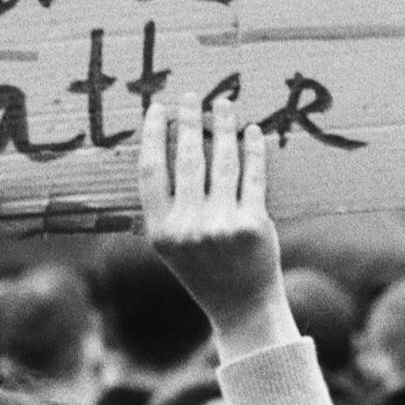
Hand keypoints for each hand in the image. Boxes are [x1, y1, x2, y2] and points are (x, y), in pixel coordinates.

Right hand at [138, 93, 296, 360]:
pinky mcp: (253, 224)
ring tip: (224, 105)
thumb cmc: (205, 271)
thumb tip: (169, 147)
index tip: (158, 109)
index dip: (154, 135)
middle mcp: (187, 226)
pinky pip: (252, 176)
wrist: (242, 308)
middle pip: (187, 159)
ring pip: (222, 162)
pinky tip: (252, 132)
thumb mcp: (172, 245)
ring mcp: (221, 225)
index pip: (151, 170)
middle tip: (190, 96)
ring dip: (223, 127)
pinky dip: (253, 149)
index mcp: (160, 230)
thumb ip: (167, 207)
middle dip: (189, 121)